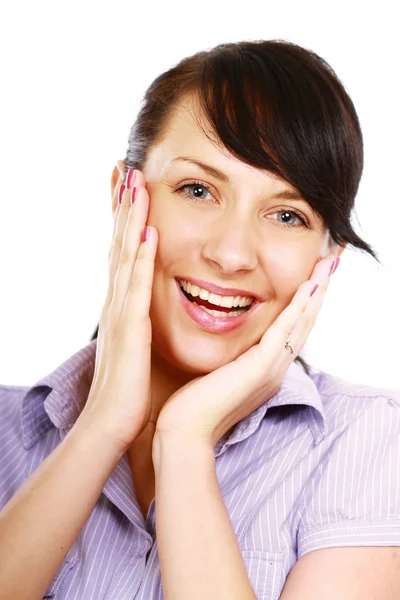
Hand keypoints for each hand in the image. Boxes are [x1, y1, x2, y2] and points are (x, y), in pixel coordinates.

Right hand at [79, 167, 157, 452]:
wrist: (111, 425)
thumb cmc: (127, 390)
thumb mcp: (133, 349)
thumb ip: (138, 325)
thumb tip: (144, 313)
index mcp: (121, 306)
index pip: (122, 253)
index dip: (123, 220)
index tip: (128, 188)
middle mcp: (116, 302)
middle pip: (118, 244)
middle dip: (121, 206)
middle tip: (124, 168)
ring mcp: (120, 313)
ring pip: (124, 256)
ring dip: (129, 219)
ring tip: (133, 182)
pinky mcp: (130, 330)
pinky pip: (136, 287)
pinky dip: (140, 258)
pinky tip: (147, 232)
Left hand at [155, 256, 337, 447]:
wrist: (186, 432)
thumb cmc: (194, 406)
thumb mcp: (217, 375)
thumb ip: (228, 360)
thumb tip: (227, 348)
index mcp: (265, 370)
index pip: (291, 331)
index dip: (305, 305)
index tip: (313, 279)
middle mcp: (275, 369)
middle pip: (304, 324)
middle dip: (318, 293)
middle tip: (329, 264)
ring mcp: (271, 370)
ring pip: (301, 325)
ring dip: (316, 294)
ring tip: (327, 267)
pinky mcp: (260, 369)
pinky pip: (284, 332)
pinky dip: (298, 309)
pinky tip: (309, 288)